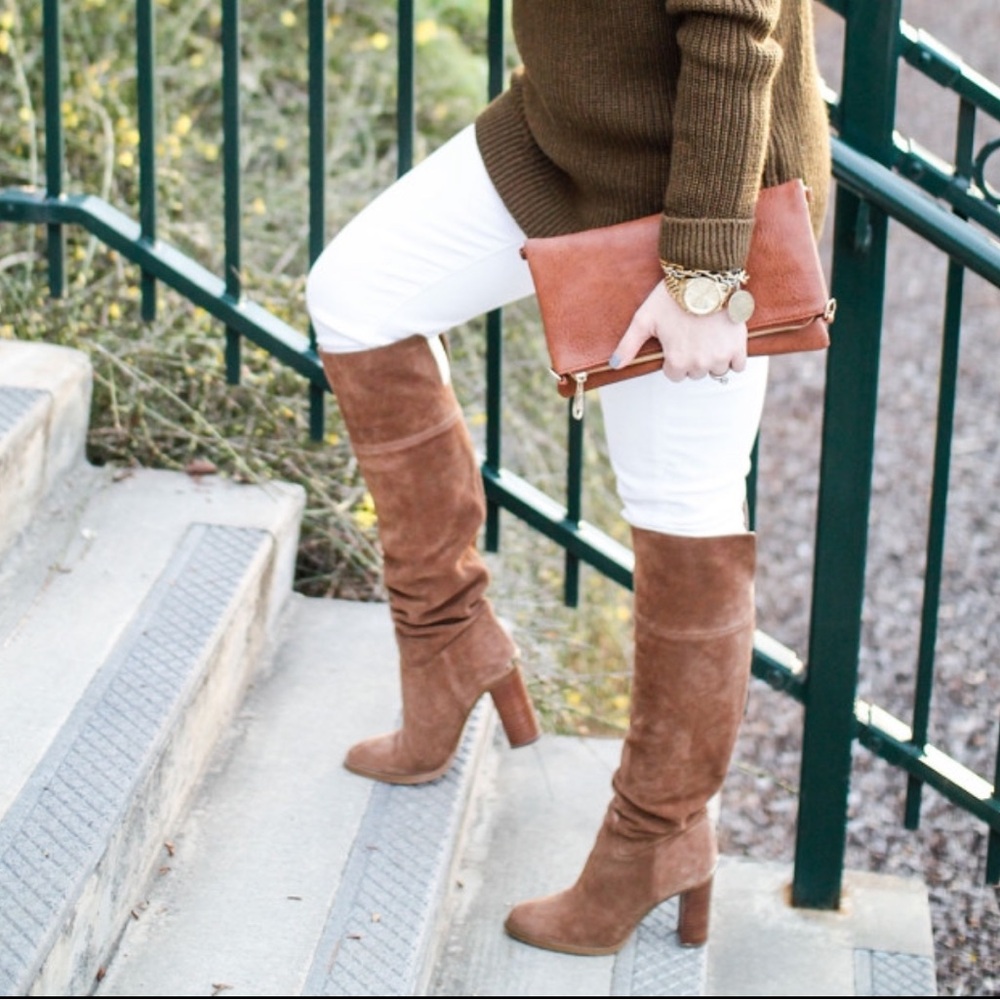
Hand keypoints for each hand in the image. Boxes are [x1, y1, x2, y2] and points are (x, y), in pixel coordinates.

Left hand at [610, 281, 747, 381]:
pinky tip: (724, 342)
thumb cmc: (671, 297)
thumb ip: (628, 345)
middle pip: (695, 373)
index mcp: (677, 360)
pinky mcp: (739, 346)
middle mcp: (699, 363)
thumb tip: (615, 365)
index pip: (674, 375)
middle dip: (692, 359)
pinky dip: (733, 358)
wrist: (704, 277)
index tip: (675, 342)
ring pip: (716, 370)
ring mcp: (720, 356)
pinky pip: (738, 365)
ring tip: (707, 337)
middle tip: (691, 336)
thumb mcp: (644, 319)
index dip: (673, 359)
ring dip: (712, 359)